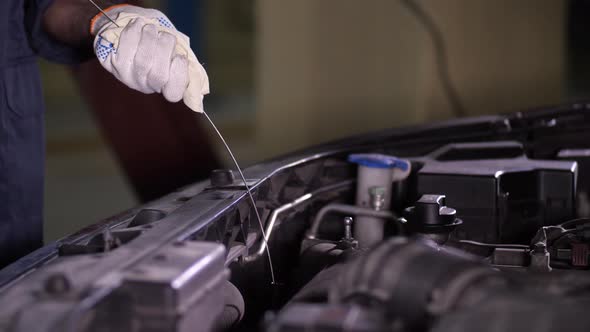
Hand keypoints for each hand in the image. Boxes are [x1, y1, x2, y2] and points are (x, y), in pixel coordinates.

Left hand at [91, 5, 208, 111]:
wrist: (127, 33)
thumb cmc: (157, 44)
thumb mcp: (173, 51)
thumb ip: (184, 59)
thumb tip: (188, 64)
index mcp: (165, 86)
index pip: (174, 94)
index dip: (179, 76)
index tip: (180, 57)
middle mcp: (147, 86)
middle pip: (158, 76)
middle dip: (165, 50)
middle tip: (166, 36)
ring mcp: (129, 78)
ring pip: (142, 62)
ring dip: (150, 40)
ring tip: (152, 28)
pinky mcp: (114, 64)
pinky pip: (126, 49)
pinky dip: (134, 33)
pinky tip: (139, 25)